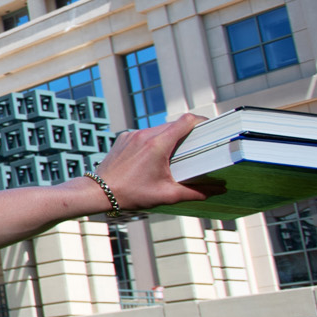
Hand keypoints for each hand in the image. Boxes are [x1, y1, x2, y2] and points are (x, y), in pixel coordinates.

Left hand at [89, 114, 223, 211]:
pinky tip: (154, 158)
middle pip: (174, 125)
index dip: (201, 122)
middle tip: (196, 147)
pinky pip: (144, 135)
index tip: (209, 128)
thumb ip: (196, 192)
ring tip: (175, 155)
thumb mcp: (166, 195)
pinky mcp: (123, 139)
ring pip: (158, 129)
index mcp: (158, 144)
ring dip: (169, 138)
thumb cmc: (130, 194)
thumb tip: (219, 190)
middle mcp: (144, 135)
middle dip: (186, 134)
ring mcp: (132, 135)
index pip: (186, 121)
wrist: (97, 192)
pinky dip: (153, 142)